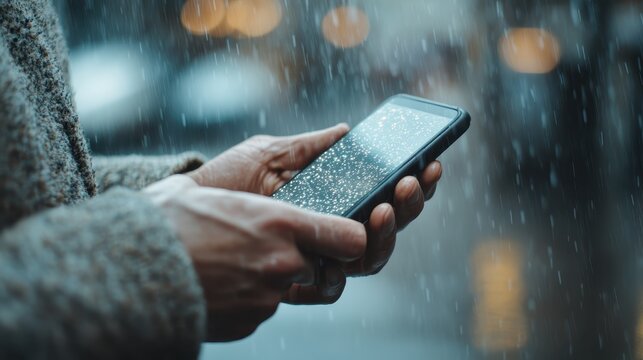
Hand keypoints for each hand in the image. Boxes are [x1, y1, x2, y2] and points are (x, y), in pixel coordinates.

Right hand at [144, 175, 365, 340]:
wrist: (125, 267)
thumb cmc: (172, 216)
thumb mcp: (227, 181)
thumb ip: (289, 158)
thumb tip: (340, 131)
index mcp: (279, 224)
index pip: (353, 240)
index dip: (354, 239)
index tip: (346, 234)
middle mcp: (281, 265)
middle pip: (325, 269)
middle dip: (309, 259)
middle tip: (274, 243)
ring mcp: (264, 299)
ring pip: (291, 289)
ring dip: (275, 277)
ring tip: (237, 257)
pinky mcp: (248, 322)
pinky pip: (265, 308)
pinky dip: (252, 294)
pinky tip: (223, 276)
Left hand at [187, 124, 441, 292]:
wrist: (186, 208)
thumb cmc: (225, 180)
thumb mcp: (270, 153)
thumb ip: (309, 146)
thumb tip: (346, 129)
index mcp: (330, 202)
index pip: (381, 197)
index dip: (411, 184)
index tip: (430, 163)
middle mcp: (327, 232)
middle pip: (386, 229)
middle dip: (410, 206)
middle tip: (411, 182)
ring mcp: (313, 257)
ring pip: (369, 259)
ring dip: (390, 234)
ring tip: (386, 207)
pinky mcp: (292, 279)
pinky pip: (331, 286)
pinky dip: (347, 267)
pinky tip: (354, 240)